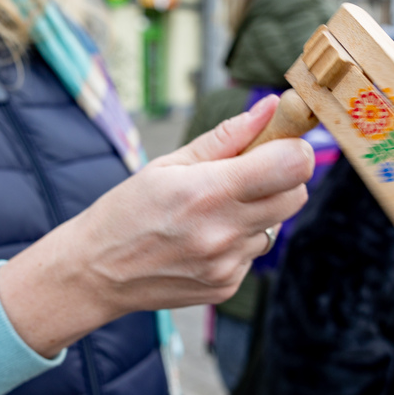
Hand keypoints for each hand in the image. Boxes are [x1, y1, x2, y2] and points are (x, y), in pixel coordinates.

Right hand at [0, 95, 314, 355]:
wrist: (97, 271)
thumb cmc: (128, 210)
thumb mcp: (168, 164)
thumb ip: (225, 137)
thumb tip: (267, 108)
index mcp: (207, 191)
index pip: (291, 165)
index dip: (293, 149)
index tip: (280, 143)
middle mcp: (222, 232)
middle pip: (296, 196)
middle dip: (282, 178)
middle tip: (249, 174)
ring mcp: (227, 264)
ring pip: (275, 227)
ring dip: (257, 214)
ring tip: (212, 213)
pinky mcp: (226, 286)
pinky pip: (253, 254)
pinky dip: (238, 242)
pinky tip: (203, 240)